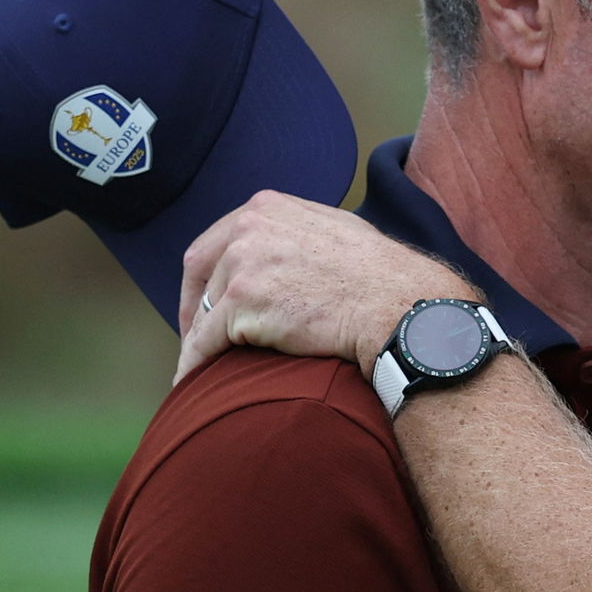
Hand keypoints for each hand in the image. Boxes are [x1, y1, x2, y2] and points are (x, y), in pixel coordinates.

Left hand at [175, 191, 460, 385]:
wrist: (397, 307)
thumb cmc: (381, 278)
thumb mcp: (335, 231)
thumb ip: (300, 234)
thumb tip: (292, 251)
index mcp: (267, 208)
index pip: (216, 241)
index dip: (206, 277)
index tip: (206, 303)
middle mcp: (249, 228)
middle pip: (200, 273)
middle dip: (194, 308)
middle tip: (198, 338)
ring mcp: (242, 264)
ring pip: (203, 310)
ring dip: (199, 341)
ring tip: (200, 369)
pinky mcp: (242, 304)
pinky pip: (205, 341)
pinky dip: (195, 364)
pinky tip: (194, 383)